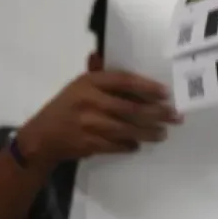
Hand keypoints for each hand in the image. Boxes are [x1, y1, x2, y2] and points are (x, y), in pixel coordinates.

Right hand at [16, 71, 179, 167]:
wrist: (42, 137)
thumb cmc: (66, 107)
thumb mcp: (79, 87)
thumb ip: (102, 78)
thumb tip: (128, 72)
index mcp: (89, 82)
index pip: (124, 81)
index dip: (147, 87)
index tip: (166, 93)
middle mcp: (90, 101)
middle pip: (132, 108)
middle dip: (157, 113)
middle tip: (175, 117)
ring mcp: (90, 124)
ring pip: (128, 129)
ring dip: (149, 132)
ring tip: (163, 133)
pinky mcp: (91, 143)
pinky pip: (118, 145)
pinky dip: (131, 145)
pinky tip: (140, 144)